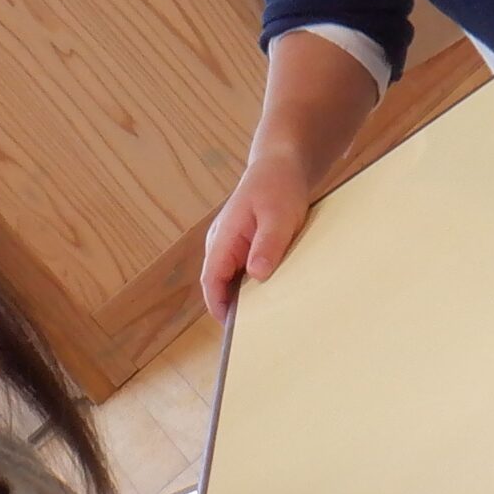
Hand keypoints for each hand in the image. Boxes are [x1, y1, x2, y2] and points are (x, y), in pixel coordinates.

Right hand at [201, 156, 311, 320]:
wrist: (282, 163)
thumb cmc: (279, 185)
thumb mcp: (278, 215)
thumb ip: (267, 244)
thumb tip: (257, 273)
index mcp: (223, 237)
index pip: (211, 280)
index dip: (218, 306)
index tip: (233, 328)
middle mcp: (221, 243)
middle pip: (219, 284)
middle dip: (232, 307)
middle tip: (256, 330)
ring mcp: (230, 244)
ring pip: (230, 279)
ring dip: (244, 297)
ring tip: (266, 316)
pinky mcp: (243, 245)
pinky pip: (242, 271)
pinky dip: (253, 285)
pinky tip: (272, 293)